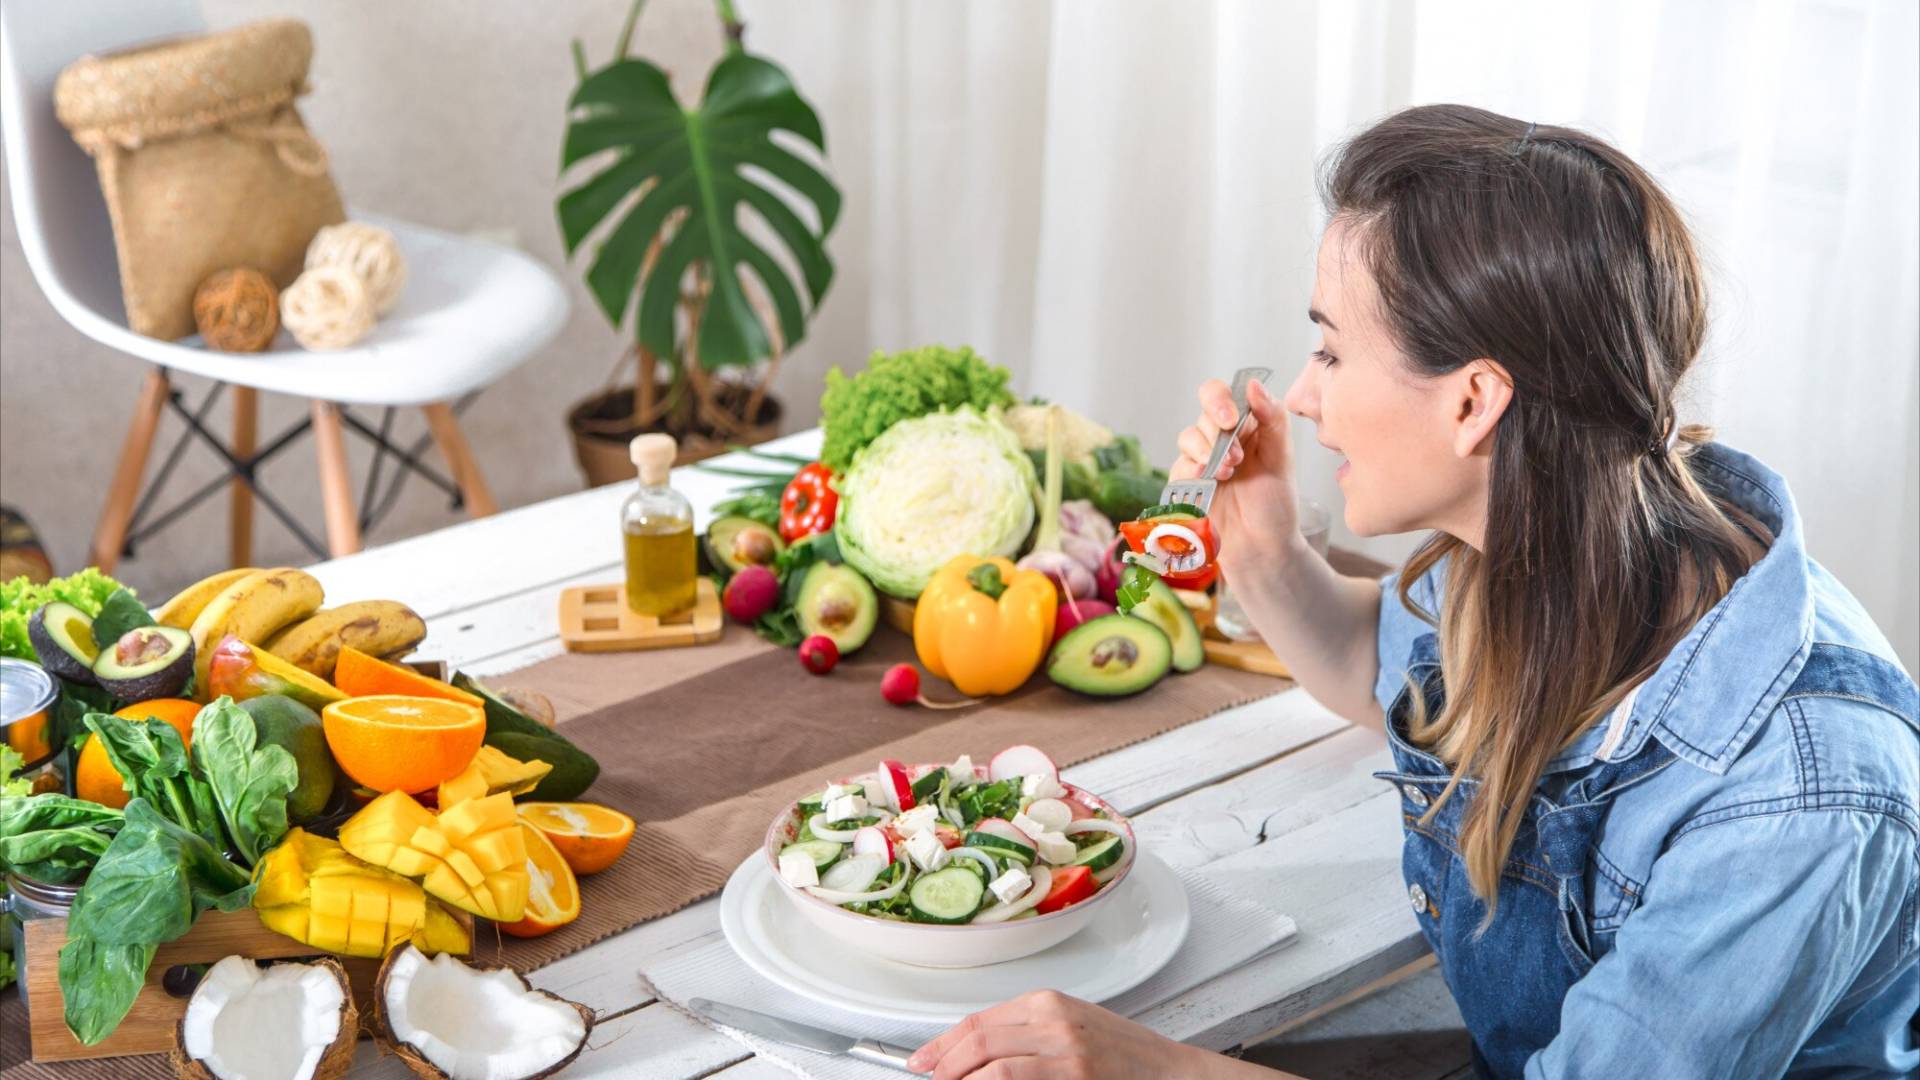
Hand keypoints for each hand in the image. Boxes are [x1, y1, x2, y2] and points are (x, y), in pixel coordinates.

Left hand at [908, 990, 1244, 1078]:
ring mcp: (1066, 1050)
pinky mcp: (1076, 1076)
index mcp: (1047, 1003)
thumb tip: (975, 1055)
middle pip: (978, 1040)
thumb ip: (1026, 1037)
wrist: (1174, 1074)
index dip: (943, 1045)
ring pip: (991, 1065)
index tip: (923, 1061)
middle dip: (945, 1065)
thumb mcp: (1071, 1032)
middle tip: (931, 1079)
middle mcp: (1053, 1020)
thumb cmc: (1125, 1060)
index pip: (979, 1021)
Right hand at [1169, 379, 1299, 574]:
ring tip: (1226, 472)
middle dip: (1217, 431)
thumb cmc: (1275, 505)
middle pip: (1203, 412)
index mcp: (1247, 425)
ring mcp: (1202, 459)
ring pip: (1189, 436)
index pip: (1224, 394)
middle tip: (1234, 455)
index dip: (1221, 399)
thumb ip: (1272, 418)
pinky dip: (1190, 467)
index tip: (1231, 419)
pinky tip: (1204, 477)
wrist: (1262, 548)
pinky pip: (1179, 465)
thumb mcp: (1282, 458)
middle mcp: (1222, 437)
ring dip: (1206, 450)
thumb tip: (1253, 384)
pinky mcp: (1187, 482)